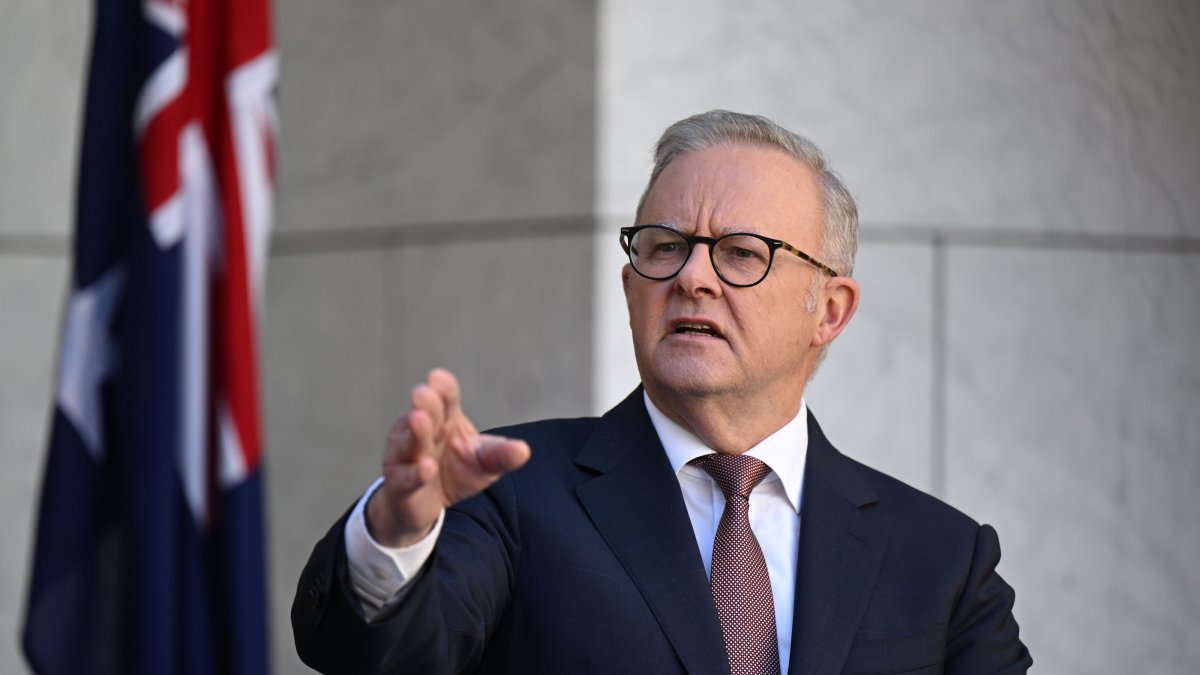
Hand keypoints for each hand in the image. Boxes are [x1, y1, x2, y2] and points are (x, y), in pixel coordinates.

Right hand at [366, 368, 530, 547]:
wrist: (429, 505)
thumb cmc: (456, 472)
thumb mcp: (485, 463)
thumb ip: (501, 455)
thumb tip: (524, 450)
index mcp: (446, 419)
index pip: (444, 398)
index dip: (441, 387)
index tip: (437, 378)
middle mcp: (423, 432)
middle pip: (425, 414)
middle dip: (425, 404)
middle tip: (423, 393)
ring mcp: (406, 456)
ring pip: (408, 442)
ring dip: (415, 432)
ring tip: (418, 419)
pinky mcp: (399, 484)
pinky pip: (405, 477)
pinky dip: (415, 473)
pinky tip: (427, 467)